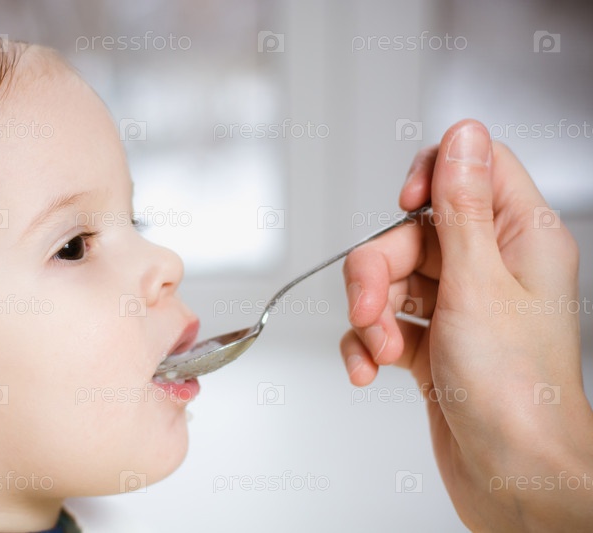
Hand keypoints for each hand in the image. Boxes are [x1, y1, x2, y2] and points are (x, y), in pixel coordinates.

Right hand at [340, 119, 592, 530]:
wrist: (514, 478)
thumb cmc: (515, 391)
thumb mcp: (478, 284)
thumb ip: (461, 207)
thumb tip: (463, 133)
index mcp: (519, 239)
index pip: (473, 170)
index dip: (431, 177)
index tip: (405, 206)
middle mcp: (489, 269)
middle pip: (412, 234)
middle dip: (376, 272)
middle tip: (369, 308)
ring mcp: (458, 309)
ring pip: (390, 282)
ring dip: (370, 317)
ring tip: (378, 351)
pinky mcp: (432, 346)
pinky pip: (384, 325)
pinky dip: (366, 346)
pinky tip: (370, 371)